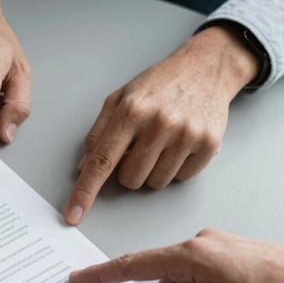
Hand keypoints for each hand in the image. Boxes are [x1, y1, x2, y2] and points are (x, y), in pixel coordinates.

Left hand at [64, 26, 260, 224]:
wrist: (206, 68)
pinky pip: (181, 178)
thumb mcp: (120, 99)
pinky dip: (176, 167)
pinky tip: (180, 144)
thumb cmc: (158, 85)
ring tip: (161, 142)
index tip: (74, 214)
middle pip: (130, 180)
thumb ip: (98, 134)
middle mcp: (159, 124)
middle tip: (139, 147)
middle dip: (129, 171)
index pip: (101, 161)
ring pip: (155, 183)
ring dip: (153, 170)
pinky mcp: (209, 144)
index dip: (85, 191)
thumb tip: (83, 169)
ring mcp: (187, 135)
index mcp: (131, 112)